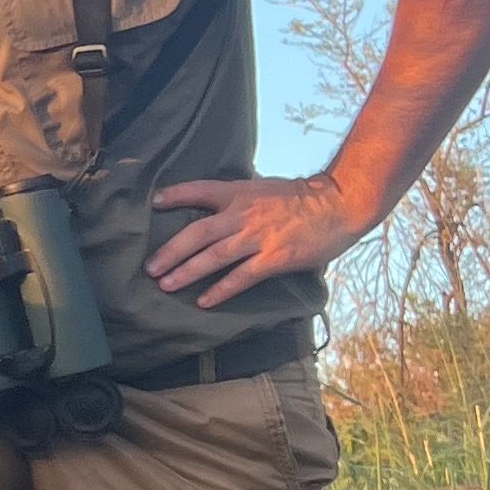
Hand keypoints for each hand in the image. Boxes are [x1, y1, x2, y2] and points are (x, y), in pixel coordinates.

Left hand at [148, 171, 366, 308]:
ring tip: (166, 285)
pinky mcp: (274, 258)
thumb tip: (217, 209)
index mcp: (239, 193)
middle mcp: (243, 214)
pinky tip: (204, 301)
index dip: (176, 195)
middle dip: (171, 251)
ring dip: (187, 272)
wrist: (340, 204)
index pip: (200, 190)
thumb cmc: (302, 198)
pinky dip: (221, 290)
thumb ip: (240, 199)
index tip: (153, 202)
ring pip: (214, 257)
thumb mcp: (264, 188)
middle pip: (198, 232)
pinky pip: (241, 277)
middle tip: (150, 268)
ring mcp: (258, 237)